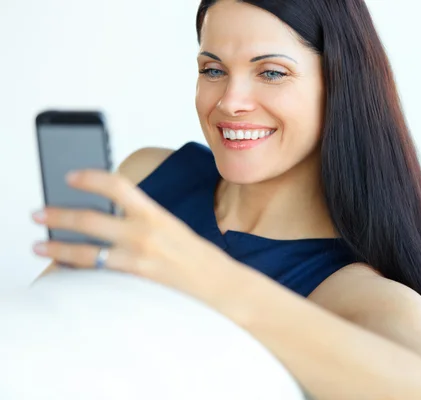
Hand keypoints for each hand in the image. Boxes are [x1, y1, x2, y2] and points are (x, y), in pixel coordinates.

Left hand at [31, 169, 230, 295]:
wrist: (220, 286)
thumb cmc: (198, 259)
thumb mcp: (173, 230)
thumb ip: (143, 222)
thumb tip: (106, 221)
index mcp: (156, 214)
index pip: (117, 186)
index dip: (89, 178)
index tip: (70, 177)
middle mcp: (145, 233)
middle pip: (90, 219)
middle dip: (58, 216)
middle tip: (38, 213)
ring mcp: (139, 259)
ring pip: (86, 251)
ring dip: (57, 247)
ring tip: (38, 245)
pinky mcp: (136, 282)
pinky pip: (97, 275)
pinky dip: (76, 272)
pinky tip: (61, 270)